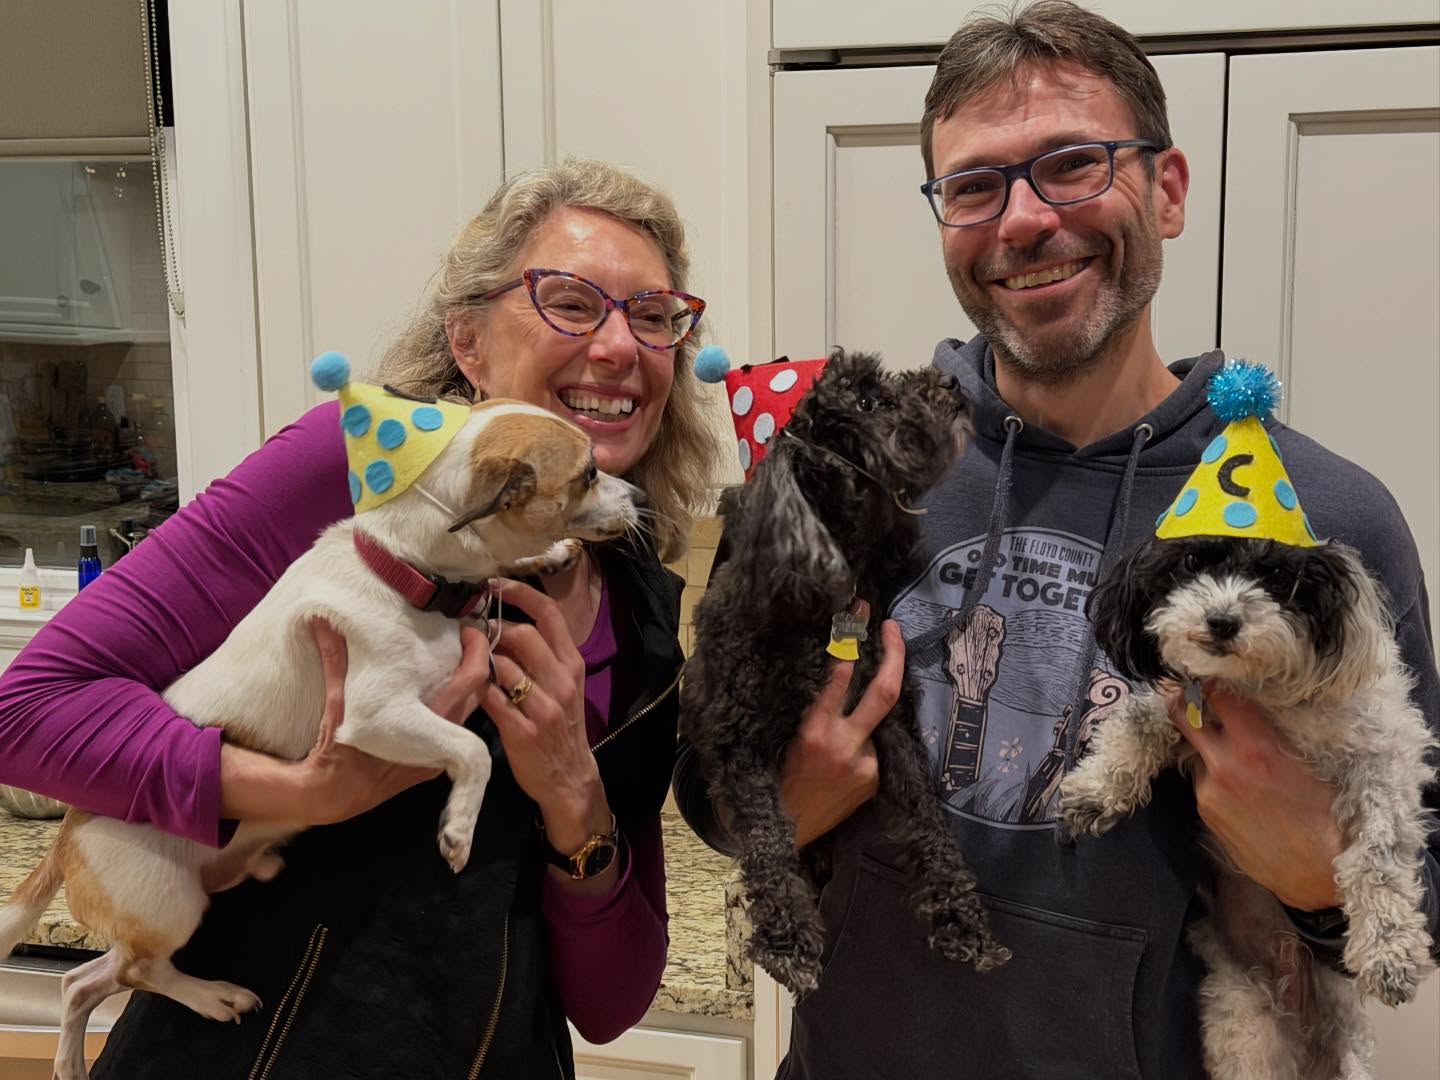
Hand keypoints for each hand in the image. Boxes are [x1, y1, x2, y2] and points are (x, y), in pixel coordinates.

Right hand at [298, 618, 493, 824]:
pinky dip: (452, 707)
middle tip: (461, 639)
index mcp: (428, 723)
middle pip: (477, 693)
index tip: (468, 629)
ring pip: (468, 712)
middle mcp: (442, 741)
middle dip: (474, 663)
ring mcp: (440, 755)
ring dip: (464, 686)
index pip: (471, 681)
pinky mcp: (433, 764)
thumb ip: (336, 661)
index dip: (477, 650)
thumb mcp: (337, 704)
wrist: (332, 795)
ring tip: (451, 658)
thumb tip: (320, 622)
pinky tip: (437, 691)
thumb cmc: (336, 751)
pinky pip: (455, 729)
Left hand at [482, 579, 612, 864]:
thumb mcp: (564, 686)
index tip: (494, 584)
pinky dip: (478, 691)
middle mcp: (562, 680)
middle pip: (522, 634)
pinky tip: (471, 691)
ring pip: (503, 665)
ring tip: (472, 664)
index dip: (520, 592)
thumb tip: (505, 624)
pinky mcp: (524, 730)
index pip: (549, 613)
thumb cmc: (561, 727)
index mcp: (572, 664)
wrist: (568, 778)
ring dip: (481, 661)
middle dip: (492, 629)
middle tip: (475, 633)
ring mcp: (545, 706)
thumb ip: (543, 656)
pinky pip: (492, 698)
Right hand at [779, 602, 901, 848]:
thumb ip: (816, 712)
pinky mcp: (874, 781)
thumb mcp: (787, 738)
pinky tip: (840, 764)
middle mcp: (845, 747)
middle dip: (894, 655)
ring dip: (862, 719)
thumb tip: (841, 671)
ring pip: (876, 723)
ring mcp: (866, 766)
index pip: (840, 680)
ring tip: (836, 738)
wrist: (787, 831)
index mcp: (815, 733)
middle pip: (884, 693)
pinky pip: (874, 748)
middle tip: (892, 628)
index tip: (857, 620)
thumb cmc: (778, 779)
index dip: (850, 646)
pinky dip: (860, 746)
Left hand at [1168, 683, 1342, 909]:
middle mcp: (1224, 764)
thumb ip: (1278, 731)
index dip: (1212, 680)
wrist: (1319, 873)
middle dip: (1183, 701)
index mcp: (1256, 746)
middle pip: (1181, 715)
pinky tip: (1241, 790)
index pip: (1217, 694)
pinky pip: (1203, 781)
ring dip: (1207, 747)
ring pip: (1196, 751)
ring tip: (1235, 757)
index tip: (1212, 673)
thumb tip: (1256, 703)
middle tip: (1188, 694)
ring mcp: (1209, 790)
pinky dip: (1215, 776)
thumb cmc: (1329, 815)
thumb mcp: (1314, 763)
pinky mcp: (1204, 812)